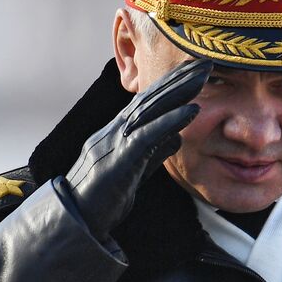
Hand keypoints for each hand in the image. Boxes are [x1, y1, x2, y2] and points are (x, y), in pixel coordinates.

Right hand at [65, 57, 211, 239]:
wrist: (75, 220)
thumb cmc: (103, 197)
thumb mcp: (135, 170)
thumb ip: (155, 152)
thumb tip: (176, 139)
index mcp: (119, 131)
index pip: (149, 102)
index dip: (172, 84)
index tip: (195, 70)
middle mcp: (115, 129)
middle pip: (151, 97)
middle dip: (179, 78)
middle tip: (206, 61)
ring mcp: (115, 141)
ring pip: (150, 109)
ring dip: (179, 91)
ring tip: (203, 76)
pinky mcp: (120, 159)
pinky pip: (149, 135)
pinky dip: (172, 121)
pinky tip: (192, 110)